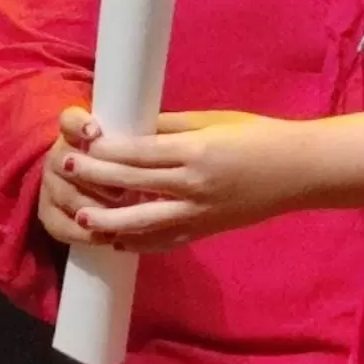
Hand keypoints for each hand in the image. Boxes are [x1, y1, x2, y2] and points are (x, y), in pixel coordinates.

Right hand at [36, 106, 128, 245]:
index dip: (79, 125)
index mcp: (75, 131)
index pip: (69, 120)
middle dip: (96, 177)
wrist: (92, 187)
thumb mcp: (130, 144)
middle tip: (123, 190)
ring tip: (123, 215)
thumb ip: (138, 139)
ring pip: (65, 195)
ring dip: (94, 206)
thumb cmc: (123, 161)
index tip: (94, 132)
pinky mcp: (47, 212)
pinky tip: (107, 236)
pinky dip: (83, 233)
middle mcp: (58, 155)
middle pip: (66, 161)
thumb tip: (161, 139)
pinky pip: (59, 225)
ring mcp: (49, 184)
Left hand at [50, 111, 310, 250]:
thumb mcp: (215, 122)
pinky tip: (116, 238)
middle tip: (64, 168)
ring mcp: (199, 213)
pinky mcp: (205, 231)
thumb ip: (172, 127)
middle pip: (132, 184)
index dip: (105, 149)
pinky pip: (164, 241)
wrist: (298, 171)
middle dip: (95, 177)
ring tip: (80, 215)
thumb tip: (132, 129)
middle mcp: (194, 185)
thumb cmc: (259, 137)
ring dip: (107, 220)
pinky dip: (138, 242)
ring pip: (142, 223)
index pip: (139, 153)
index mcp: (197, 151)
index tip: (80, 142)